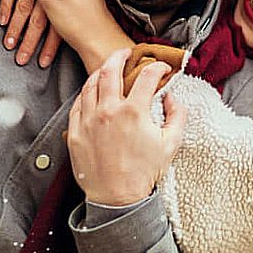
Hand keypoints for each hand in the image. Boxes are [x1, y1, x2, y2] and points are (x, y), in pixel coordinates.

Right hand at [0, 0, 60, 67]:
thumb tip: (69, 26)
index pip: (59, 24)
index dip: (51, 45)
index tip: (43, 62)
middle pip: (42, 21)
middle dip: (31, 42)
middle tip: (21, 61)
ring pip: (26, 8)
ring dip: (17, 29)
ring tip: (9, 46)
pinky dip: (7, 7)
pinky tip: (2, 22)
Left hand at [67, 49, 185, 205]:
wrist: (117, 199)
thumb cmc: (143, 173)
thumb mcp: (170, 144)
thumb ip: (177, 116)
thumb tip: (172, 98)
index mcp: (134, 112)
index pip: (146, 76)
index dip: (157, 67)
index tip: (162, 68)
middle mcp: (109, 111)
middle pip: (110, 70)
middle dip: (120, 56)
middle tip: (126, 53)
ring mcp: (89, 120)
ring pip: (90, 84)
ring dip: (100, 72)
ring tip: (107, 69)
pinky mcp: (75, 132)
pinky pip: (77, 104)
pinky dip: (86, 93)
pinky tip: (92, 93)